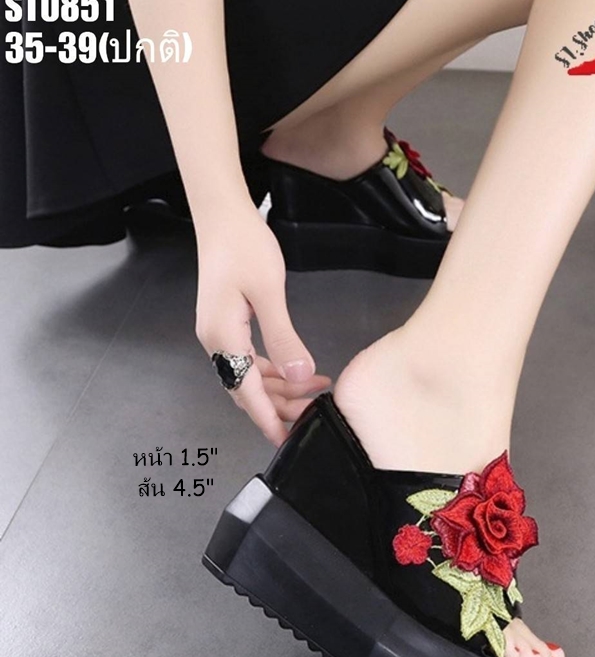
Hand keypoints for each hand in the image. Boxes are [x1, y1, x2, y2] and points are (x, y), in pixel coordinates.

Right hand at [194, 207, 330, 444]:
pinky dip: (274, 370)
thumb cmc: (244, 246)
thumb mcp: (268, 292)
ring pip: (250, 377)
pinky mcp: (227, 325)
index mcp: (222, 337)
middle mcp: (216, 342)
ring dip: (281, 388)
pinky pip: (249, 360)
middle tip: (316, 409)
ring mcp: (219, 334)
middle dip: (280, 405)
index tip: (285, 440)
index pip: (246, 391)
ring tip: (317, 389)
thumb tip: (300, 375)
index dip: (267, 419)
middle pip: (247, 390)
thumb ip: (284, 336)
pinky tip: (298, 370)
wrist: (222, 216)